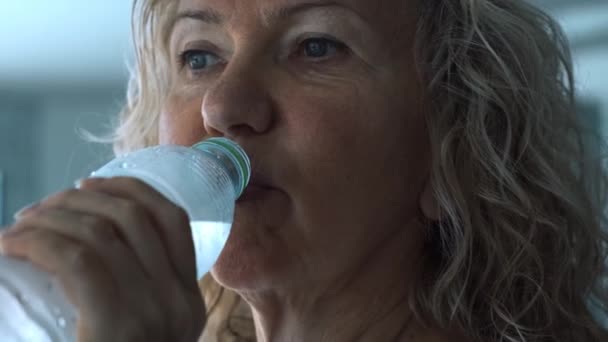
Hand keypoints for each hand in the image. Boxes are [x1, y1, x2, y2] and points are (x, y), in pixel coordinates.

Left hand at [0, 177, 205, 341]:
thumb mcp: (136, 334)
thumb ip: (129, 300)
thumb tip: (88, 249)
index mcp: (187, 302)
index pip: (172, 219)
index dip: (130, 187)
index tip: (89, 185)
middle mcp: (179, 303)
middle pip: (135, 216)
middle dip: (82, 197)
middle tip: (40, 211)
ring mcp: (153, 315)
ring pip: (102, 231)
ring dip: (52, 216)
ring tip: (20, 228)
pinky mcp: (117, 327)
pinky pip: (79, 259)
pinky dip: (38, 241)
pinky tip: (12, 244)